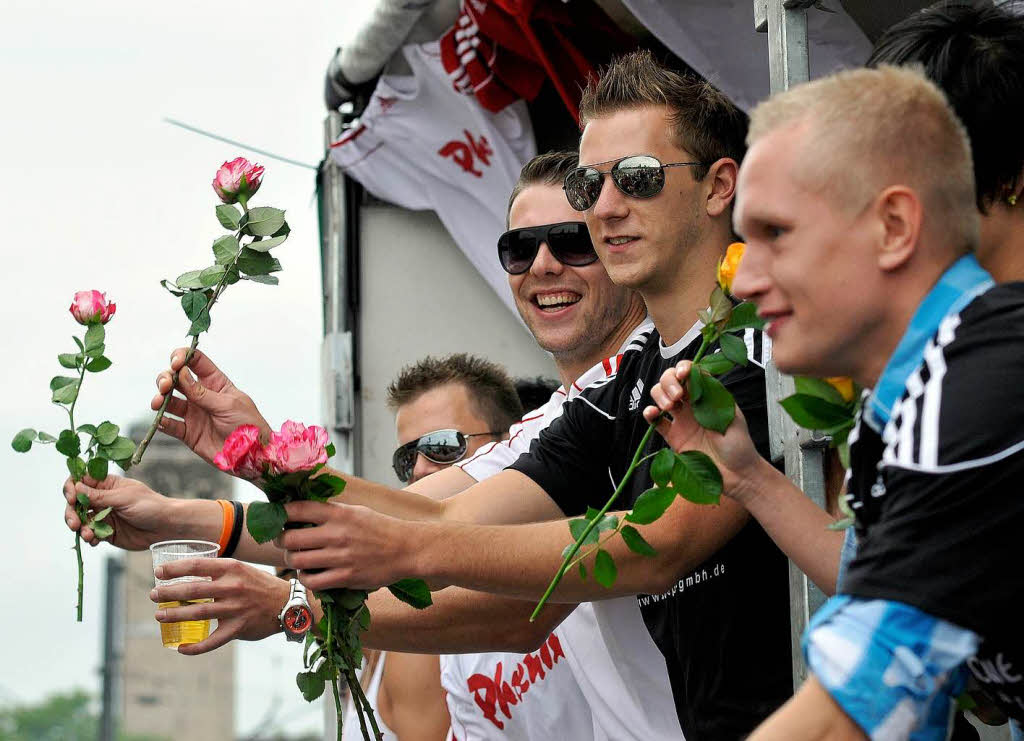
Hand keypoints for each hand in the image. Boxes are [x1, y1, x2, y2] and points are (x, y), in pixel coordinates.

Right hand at [64, 475, 175, 549]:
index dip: (72, 488)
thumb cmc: (150, 506)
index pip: (80, 481)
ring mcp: (102, 516)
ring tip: (88, 535)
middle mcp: (102, 499)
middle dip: (71, 513)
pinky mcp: (106, 532)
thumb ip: (100, 496)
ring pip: (80, 520)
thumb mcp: (124, 498)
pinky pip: (90, 534)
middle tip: (74, 523)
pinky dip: (88, 538)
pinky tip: (95, 540)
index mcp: (107, 485)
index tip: (71, 498)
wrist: (166, 527)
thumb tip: (77, 487)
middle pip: (75, 503)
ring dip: (79, 528)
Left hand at [151, 558, 288, 654]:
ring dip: (175, 615)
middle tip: (154, 595)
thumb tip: (189, 575)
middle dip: (169, 593)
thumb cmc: (260, 586)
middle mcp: (233, 586)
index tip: (158, 571)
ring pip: (198, 613)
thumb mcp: (242, 570)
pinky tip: (181, 648)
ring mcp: (236, 608)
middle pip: (193, 589)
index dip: (175, 568)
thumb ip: (220, 572)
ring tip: (159, 615)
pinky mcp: (239, 628)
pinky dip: (195, 647)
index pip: (197, 565)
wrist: (288, 604)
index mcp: (232, 568)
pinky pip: (213, 641)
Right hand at [152, 348, 270, 467]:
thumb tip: (180, 374)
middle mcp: (201, 395)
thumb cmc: (247, 425)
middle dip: (166, 378)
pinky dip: (161, 422)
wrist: (252, 455)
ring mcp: (193, 413)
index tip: (175, 363)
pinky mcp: (188, 433)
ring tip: (157, 403)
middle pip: (176, 379)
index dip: (182, 357)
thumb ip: (202, 393)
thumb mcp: (228, 405)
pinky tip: (160, 421)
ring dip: (159, 398)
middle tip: (165, 386)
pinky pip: (170, 425)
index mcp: (215, 383)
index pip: (196, 362)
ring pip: (169, 400)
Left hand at [278, 501, 418, 591]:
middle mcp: (337, 533)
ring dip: (290, 560)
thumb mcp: (358, 511)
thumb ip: (332, 511)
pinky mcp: (346, 577)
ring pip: (297, 561)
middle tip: (282, 541)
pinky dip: (304, 578)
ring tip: (295, 558)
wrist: (407, 549)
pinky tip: (308, 574)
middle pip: (289, 538)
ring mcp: (341, 557)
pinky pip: (312, 581)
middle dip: (280, 540)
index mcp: (339, 513)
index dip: (281, 514)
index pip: (297, 509)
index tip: (278, 517)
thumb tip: (304, 510)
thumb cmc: (382, 528)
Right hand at [643, 361, 766, 502]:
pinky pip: (655, 421)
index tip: (683, 374)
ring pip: (660, 396)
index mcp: (708, 396)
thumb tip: (697, 376)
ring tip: (669, 407)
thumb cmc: (740, 445)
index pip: (692, 373)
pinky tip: (652, 414)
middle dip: (669, 381)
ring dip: (660, 395)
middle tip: (677, 396)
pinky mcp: (672, 437)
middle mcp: (693, 405)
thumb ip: (713, 397)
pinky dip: (649, 414)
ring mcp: (681, 420)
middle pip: (671, 380)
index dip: (684, 368)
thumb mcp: (731, 416)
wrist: (736, 475)